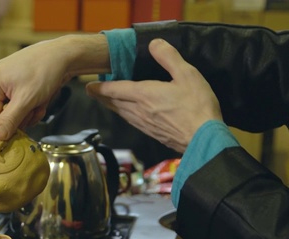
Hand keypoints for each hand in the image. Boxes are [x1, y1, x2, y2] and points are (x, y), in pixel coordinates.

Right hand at [0, 34, 109, 139]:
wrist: (63, 55)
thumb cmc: (46, 69)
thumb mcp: (26, 99)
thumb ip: (10, 120)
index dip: (10, 122)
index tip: (26, 116)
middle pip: (3, 115)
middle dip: (22, 115)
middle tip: (35, 106)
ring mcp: (4, 80)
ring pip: (13, 112)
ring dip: (29, 111)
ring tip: (39, 100)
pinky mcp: (14, 82)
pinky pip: (18, 104)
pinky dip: (31, 105)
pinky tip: (40, 98)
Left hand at [86, 38, 222, 152]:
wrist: (203, 139)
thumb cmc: (197, 106)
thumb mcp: (187, 74)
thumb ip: (168, 57)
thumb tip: (153, 43)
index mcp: (144, 95)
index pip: (115, 89)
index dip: (101, 87)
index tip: (89, 85)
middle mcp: (139, 110)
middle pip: (114, 102)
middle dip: (102, 96)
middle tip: (92, 92)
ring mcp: (144, 124)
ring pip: (121, 113)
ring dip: (111, 106)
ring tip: (105, 101)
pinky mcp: (151, 133)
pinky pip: (131, 121)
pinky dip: (123, 114)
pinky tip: (127, 114)